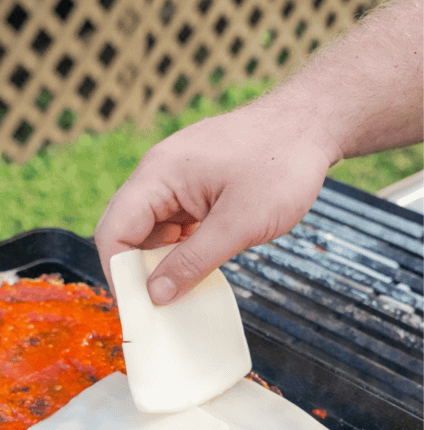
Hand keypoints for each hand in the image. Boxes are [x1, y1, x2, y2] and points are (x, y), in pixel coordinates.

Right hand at [94, 103, 332, 304]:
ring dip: (161, 259)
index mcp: (158, 174)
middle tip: (156, 303)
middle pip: (125, 230)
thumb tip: (155, 295)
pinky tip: (198, 262)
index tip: (137, 306)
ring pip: (149, 230)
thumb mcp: (240, 223)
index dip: (119, 272)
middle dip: (136, 268)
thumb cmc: (283, 163)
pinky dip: (179, 247)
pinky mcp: (192, 186)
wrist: (314, 122)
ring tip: (183, 284)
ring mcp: (174, 179)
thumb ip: (193, 261)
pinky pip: (171, 223)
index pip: (115, 231)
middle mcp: (158, 173)